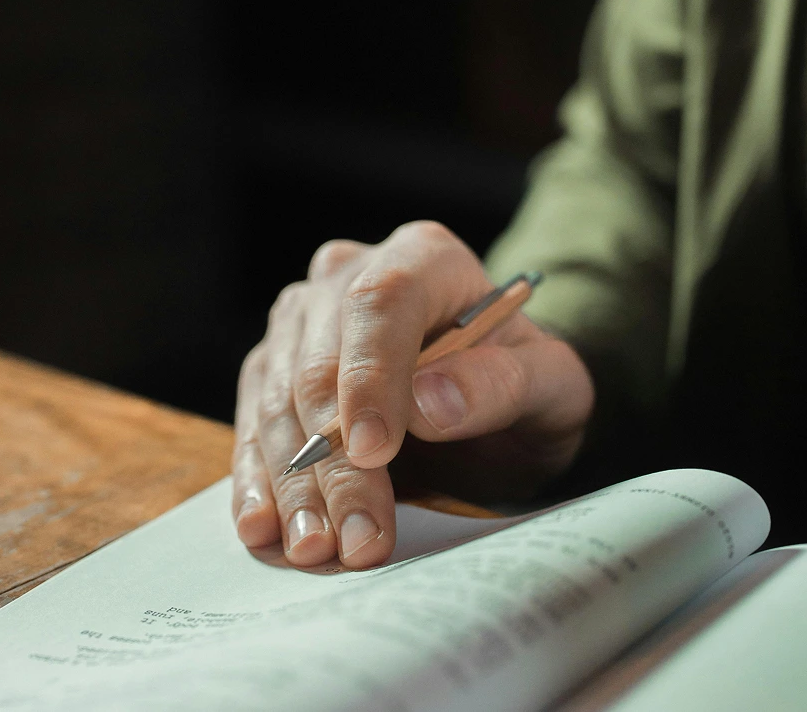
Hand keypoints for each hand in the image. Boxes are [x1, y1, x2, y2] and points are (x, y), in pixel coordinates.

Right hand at [231, 221, 593, 568]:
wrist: (496, 393)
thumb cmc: (526, 380)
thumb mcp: (552, 383)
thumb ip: (504, 383)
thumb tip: (429, 405)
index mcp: (423, 257)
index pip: (380, 302)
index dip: (370, 376)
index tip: (373, 451)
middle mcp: (349, 274)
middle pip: (322, 363)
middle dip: (335, 460)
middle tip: (358, 538)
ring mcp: (303, 320)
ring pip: (279, 400)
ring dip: (294, 484)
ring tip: (316, 549)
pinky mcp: (275, 367)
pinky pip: (255, 424)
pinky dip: (259, 481)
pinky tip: (265, 528)